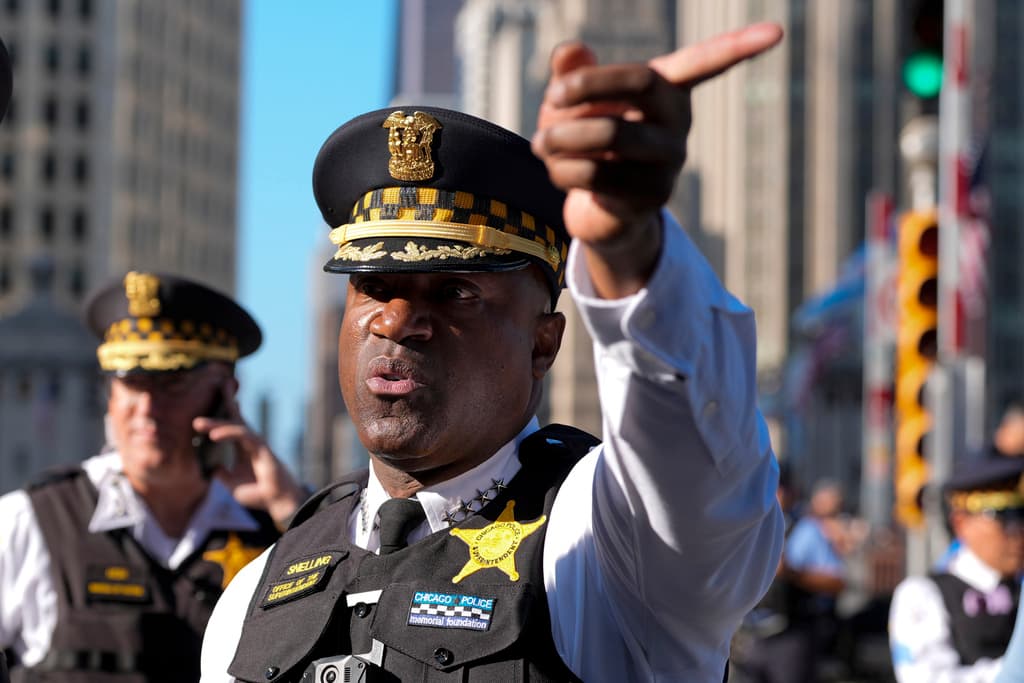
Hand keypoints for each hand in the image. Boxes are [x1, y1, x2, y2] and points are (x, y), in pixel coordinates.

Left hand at [192, 383, 306, 528]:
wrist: (277, 502)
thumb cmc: (258, 493)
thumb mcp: (231, 484)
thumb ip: (221, 474)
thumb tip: (211, 468)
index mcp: (243, 448)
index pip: (231, 425)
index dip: (224, 411)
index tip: (213, 398)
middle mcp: (250, 441)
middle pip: (237, 415)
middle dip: (228, 399)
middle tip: (217, 386)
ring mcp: (256, 443)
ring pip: (235, 425)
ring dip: (216, 423)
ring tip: (198, 423)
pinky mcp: (261, 447)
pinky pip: (242, 435)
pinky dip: (227, 433)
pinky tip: (213, 435)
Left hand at [532, 22, 782, 297]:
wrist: (594, 211)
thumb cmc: (585, 141)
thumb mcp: (571, 103)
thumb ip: (570, 73)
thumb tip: (570, 52)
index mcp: (668, 92)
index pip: (705, 63)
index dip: (738, 48)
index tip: (778, 34)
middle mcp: (677, 126)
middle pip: (640, 85)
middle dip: (588, 87)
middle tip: (548, 98)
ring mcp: (668, 165)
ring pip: (611, 136)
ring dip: (564, 137)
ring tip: (541, 142)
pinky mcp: (649, 199)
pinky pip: (598, 175)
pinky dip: (563, 170)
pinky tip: (558, 171)